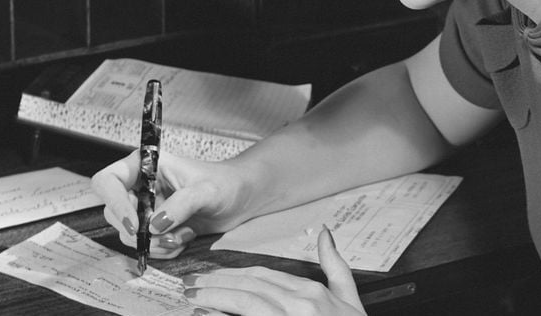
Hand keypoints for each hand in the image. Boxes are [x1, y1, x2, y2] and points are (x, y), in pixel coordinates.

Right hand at [91, 150, 252, 257]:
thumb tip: (155, 224)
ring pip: (130, 235)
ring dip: (156, 243)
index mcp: (145, 166)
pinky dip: (165, 249)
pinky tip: (185, 237)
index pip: (107, 182)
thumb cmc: (225, 183)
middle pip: (113, 213)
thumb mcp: (207, 190)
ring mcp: (146, 209)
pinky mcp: (156, 228)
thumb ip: (182, 204)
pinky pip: (147, 246)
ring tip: (185, 233)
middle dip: (139, 231)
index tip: (136, 224)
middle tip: (166, 235)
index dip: (115, 204)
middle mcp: (140, 187)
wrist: (239, 199)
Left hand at [182, 226, 365, 315]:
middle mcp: (301, 303)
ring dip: (213, 295)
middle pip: (250, 284)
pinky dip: (222, 315)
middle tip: (190, 281)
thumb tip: (325, 233)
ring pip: (244, 300)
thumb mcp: (350, 299)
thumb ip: (335, 266)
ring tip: (191, 295)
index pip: (265, 275)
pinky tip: (204, 312)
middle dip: (216, 281)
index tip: (213, 274)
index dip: (236, 273)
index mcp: (313, 291)